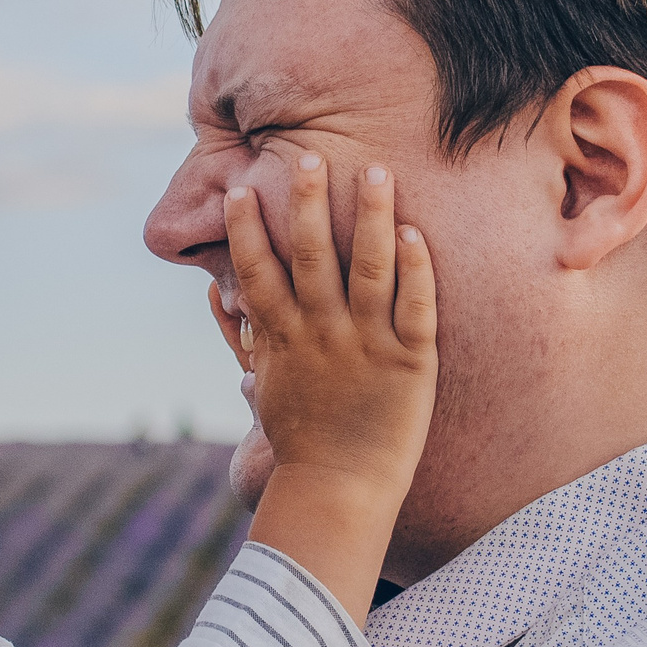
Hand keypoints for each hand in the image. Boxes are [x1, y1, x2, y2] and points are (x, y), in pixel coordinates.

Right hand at [222, 153, 436, 613]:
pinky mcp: (409, 363)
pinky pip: (414, 307)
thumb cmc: (303, 444)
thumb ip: (255, 345)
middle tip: (307, 155)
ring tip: (374, 171)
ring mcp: (366, 346)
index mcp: (283, 340)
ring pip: (368, 269)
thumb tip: (230, 314)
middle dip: (308, 203)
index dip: (248, 228)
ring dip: (370, 217)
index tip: (243, 187)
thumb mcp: (269, 389)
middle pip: (311, 256)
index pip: (259, 271)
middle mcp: (321, 335)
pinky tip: (415, 233)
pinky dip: (415, 269)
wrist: (341, 490)